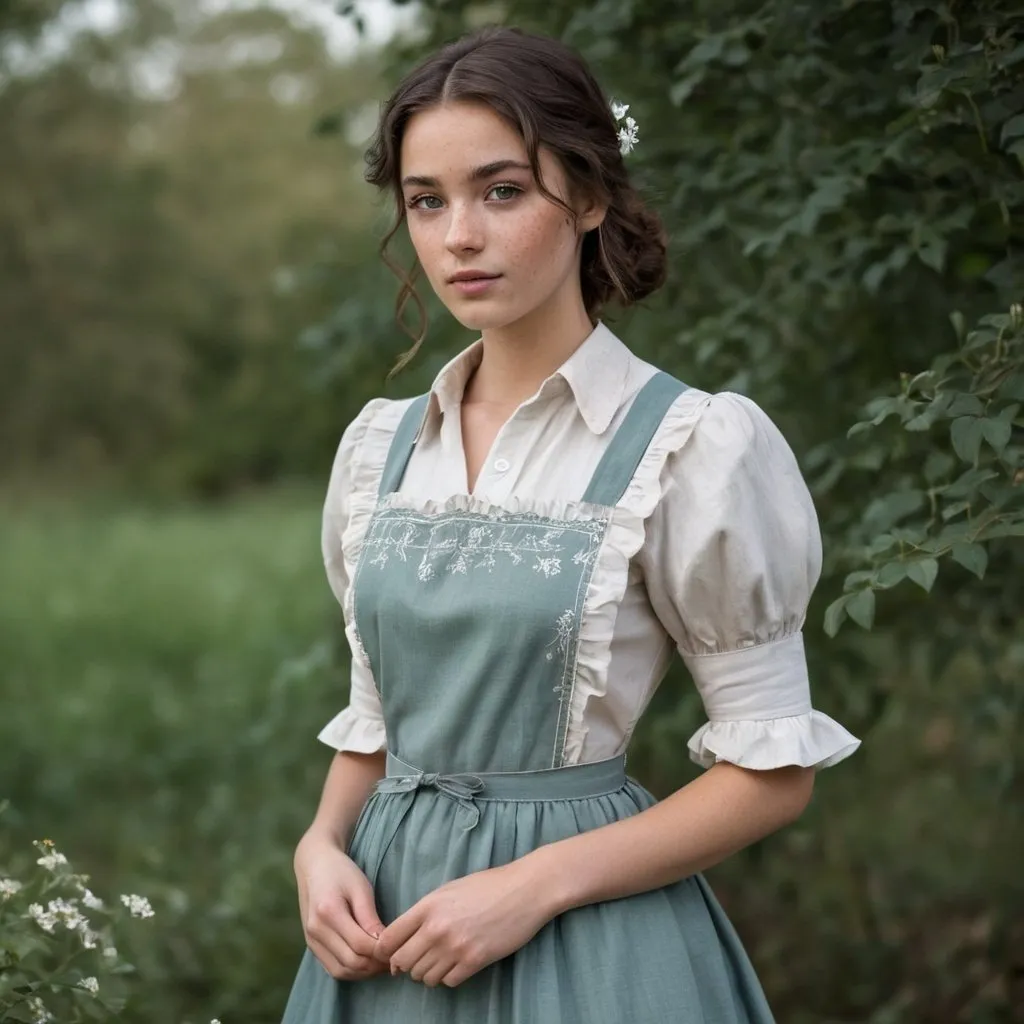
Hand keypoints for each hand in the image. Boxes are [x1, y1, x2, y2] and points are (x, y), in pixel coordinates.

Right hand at [294, 827, 387, 980]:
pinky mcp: (312, 946)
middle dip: (376, 965)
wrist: (314, 865)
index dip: (382, 951)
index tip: (399, 947)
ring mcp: (311, 941)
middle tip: (395, 957)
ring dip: (365, 972)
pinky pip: (333, 969)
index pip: (360, 945)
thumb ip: (370, 917)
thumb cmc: (341, 872)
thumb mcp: (361, 887)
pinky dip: (352, 971)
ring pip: (341, 971)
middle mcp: (316, 931)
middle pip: (351, 962)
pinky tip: (368, 962)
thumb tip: (385, 944)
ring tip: (384, 961)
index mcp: (329, 912)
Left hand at [373, 862, 550, 987]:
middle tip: (417, 959)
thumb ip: (425, 912)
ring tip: (441, 960)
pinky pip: (447, 982)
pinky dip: (448, 977)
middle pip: (403, 962)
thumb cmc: (487, 886)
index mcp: (428, 906)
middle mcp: (437, 928)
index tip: (390, 955)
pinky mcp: (474, 961)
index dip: (385, 951)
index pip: (389, 939)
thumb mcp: (449, 890)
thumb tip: (405, 937)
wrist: (524, 890)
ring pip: (424, 976)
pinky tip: (457, 964)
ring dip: (428, 972)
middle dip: (406, 965)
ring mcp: (455, 946)